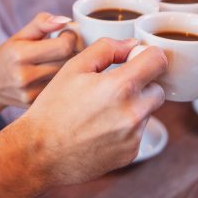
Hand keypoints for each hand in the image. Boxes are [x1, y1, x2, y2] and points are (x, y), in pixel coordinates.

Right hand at [0, 13, 76, 108]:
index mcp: (20, 55)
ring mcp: (30, 93)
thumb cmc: (7, 56)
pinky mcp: (35, 104)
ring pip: (65, 76)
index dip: (70, 38)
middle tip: (63, 47)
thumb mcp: (19, 36)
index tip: (66, 35)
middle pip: (67, 61)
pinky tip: (48, 76)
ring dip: (66, 66)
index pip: (63, 47)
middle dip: (70, 51)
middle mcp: (25, 76)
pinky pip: (58, 88)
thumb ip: (41, 24)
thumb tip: (64, 20)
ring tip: (55, 61)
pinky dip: (58, 81)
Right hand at [19, 38, 166, 185]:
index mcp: (121, 86)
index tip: (135, 59)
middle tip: (114, 87)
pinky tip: (100, 129)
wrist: (40, 153)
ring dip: (133, 106)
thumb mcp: (74, 68)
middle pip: (158, 88)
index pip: (158, 60)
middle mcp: (133, 113)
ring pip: (148, 110)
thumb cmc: (53, 107)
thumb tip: (132, 44)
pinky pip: (138, 131)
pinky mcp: (130, 153)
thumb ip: (107, 49)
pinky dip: (125, 127)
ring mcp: (134, 136)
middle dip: (142, 83)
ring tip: (101, 111)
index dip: (147, 55)